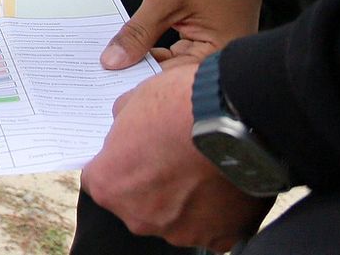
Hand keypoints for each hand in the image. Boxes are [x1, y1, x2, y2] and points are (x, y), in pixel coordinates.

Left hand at [81, 62, 269, 250]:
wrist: (238, 121)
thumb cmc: (179, 107)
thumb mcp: (134, 100)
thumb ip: (121, 123)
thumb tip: (125, 127)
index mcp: (109, 185)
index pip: (101, 180)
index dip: (117, 164)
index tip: (133, 152)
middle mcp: (139, 217)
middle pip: (137, 203)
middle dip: (150, 184)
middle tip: (172, 158)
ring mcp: (180, 232)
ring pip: (174, 218)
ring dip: (184, 200)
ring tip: (203, 169)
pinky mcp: (219, 240)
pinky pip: (211, 229)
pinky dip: (216, 213)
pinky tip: (223, 185)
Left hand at [102, 0, 267, 68]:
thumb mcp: (165, 0)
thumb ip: (139, 33)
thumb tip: (113, 61)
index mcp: (219, 56)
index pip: (173, 80)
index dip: (139, 82)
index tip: (108, 82)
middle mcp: (222, 61)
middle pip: (174, 76)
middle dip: (141, 72)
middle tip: (106, 70)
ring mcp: (218, 52)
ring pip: (175, 65)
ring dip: (149, 61)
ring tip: (116, 61)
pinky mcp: (211, 42)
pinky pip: (181, 52)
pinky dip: (160, 50)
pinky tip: (137, 48)